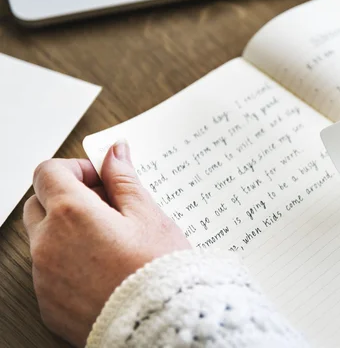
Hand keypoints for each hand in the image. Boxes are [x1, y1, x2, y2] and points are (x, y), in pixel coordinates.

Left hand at [23, 141, 190, 346]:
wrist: (161, 325)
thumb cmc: (159, 269)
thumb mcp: (147, 215)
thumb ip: (123, 179)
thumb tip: (114, 152)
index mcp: (71, 214)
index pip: (49, 172)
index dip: (76, 169)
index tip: (100, 179)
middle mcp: (47, 244)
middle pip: (40, 203)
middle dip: (68, 198)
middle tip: (109, 208)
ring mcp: (43, 276)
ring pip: (44, 239)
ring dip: (68, 232)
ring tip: (111, 243)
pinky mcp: (47, 304)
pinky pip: (49, 272)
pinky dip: (69, 263)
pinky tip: (104, 270)